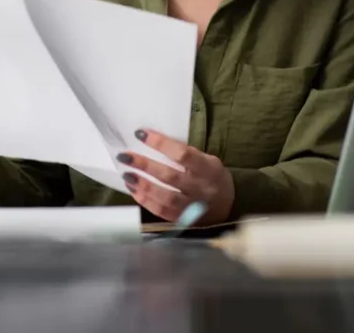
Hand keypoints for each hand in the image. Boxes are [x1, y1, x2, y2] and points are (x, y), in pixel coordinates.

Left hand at [116, 129, 234, 224]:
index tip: (140, 134)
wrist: (229, 206)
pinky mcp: (184, 219)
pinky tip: (134, 191)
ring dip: (142, 186)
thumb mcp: (208, 160)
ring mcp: (193, 207)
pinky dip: (146, 201)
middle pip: (170, 176)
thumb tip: (152, 144)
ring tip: (127, 175)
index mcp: (209, 168)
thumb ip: (187, 155)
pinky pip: (163, 211)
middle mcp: (201, 188)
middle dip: (144, 166)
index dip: (160, 143)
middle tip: (125, 156)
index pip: (183, 154)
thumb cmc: (213, 177)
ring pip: (165, 197)